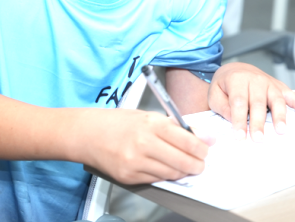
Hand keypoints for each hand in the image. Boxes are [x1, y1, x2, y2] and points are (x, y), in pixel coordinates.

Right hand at [79, 109, 210, 184]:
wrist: (88, 134)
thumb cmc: (119, 122)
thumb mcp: (148, 116)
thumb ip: (175, 127)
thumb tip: (203, 138)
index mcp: (151, 124)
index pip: (186, 141)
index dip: (201, 149)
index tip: (206, 151)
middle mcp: (144, 144)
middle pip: (182, 161)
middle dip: (196, 165)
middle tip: (200, 164)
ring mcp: (135, 162)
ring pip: (171, 174)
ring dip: (182, 172)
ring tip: (185, 167)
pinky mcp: (129, 177)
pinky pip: (156, 179)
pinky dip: (165, 175)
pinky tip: (166, 168)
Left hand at [208, 62, 294, 141]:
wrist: (236, 70)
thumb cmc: (225, 86)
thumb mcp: (215, 94)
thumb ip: (222, 107)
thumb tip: (232, 120)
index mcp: (237, 80)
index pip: (239, 102)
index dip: (239, 120)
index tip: (239, 137)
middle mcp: (256, 79)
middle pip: (258, 102)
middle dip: (259, 122)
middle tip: (258, 139)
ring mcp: (270, 83)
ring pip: (276, 99)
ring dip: (280, 116)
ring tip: (281, 131)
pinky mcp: (280, 87)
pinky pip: (292, 95)